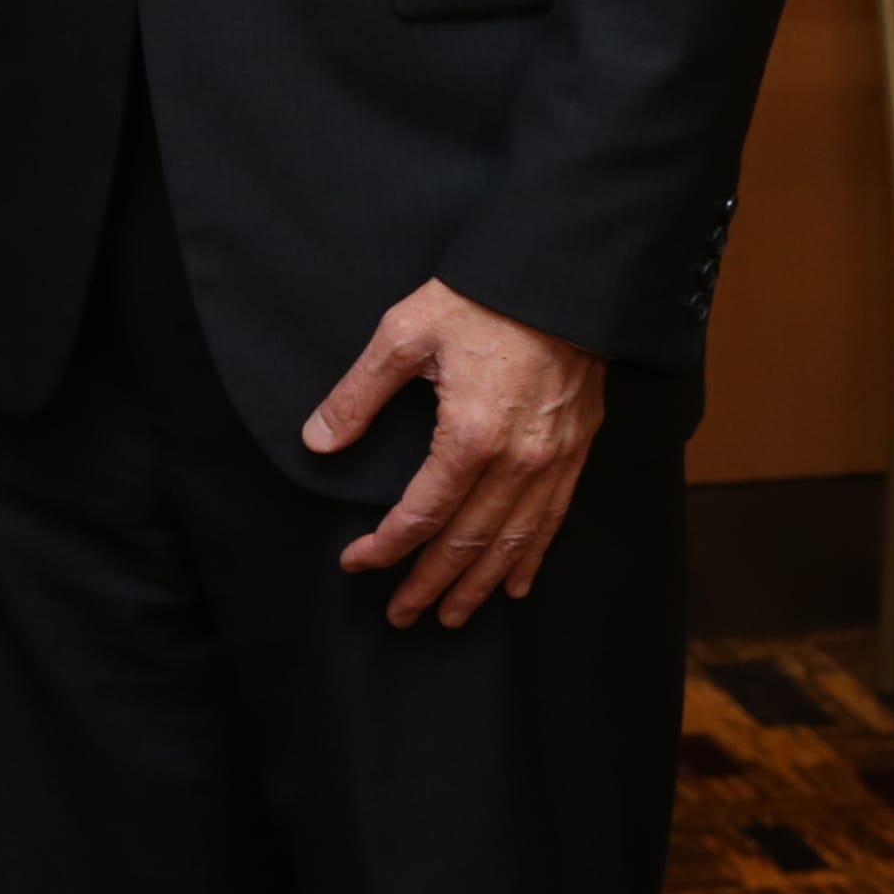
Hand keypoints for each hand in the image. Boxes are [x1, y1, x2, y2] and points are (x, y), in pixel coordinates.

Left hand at [301, 279, 605, 628]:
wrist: (560, 277)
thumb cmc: (480, 299)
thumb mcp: (405, 333)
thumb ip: (359, 394)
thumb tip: (318, 442)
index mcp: (470, 437)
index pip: (421, 514)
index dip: (386, 547)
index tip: (356, 563)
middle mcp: (515, 462)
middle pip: (466, 542)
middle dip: (429, 584)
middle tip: (401, 615)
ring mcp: (551, 461)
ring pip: (511, 543)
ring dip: (478, 586)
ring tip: (451, 616)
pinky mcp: (574, 451)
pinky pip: (552, 521)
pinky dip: (530, 558)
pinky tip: (516, 583)